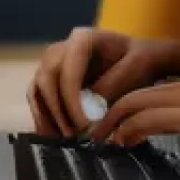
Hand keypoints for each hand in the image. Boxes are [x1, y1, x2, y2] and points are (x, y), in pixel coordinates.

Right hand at [27, 26, 177, 136]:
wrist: (139, 60)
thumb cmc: (140, 60)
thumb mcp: (135, 67)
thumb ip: (111, 85)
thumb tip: (87, 110)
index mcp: (84, 38)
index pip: (68, 69)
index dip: (71, 99)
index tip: (83, 124)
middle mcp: (63, 48)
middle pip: (47, 78)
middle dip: (57, 110)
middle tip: (72, 135)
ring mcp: (54, 64)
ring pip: (38, 90)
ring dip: (47, 117)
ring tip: (62, 141)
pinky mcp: (51, 80)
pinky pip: (38, 99)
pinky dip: (44, 118)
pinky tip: (54, 137)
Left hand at [98, 73, 179, 169]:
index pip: (168, 90)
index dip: (139, 105)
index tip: (120, 125)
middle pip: (150, 89)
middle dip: (117, 108)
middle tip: (97, 130)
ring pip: (147, 99)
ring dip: (117, 118)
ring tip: (101, 138)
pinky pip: (159, 117)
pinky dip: (133, 128)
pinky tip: (123, 141)